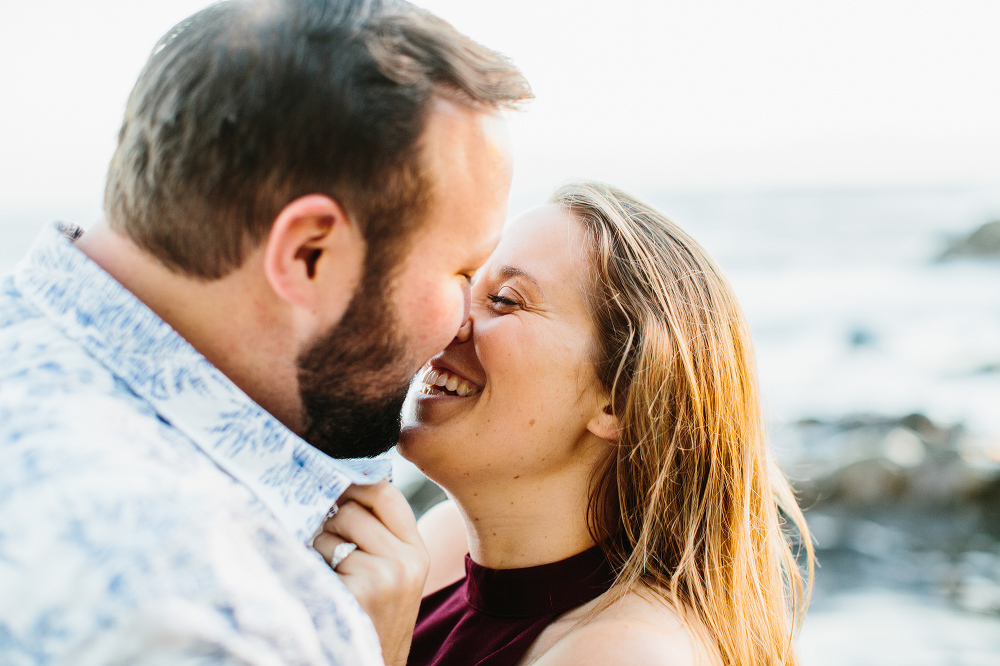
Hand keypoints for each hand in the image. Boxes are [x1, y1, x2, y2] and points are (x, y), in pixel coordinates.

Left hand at [314, 481, 428, 665]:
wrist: (371, 664)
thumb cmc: (372, 616)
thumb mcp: (393, 574)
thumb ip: (380, 533)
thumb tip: (342, 481)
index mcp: (417, 552)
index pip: (386, 493)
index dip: (355, 485)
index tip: (335, 492)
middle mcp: (408, 560)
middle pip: (353, 507)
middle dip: (331, 522)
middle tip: (331, 549)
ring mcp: (386, 575)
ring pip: (332, 529)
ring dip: (319, 545)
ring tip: (330, 573)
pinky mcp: (361, 590)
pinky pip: (321, 554)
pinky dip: (314, 567)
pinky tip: (327, 589)